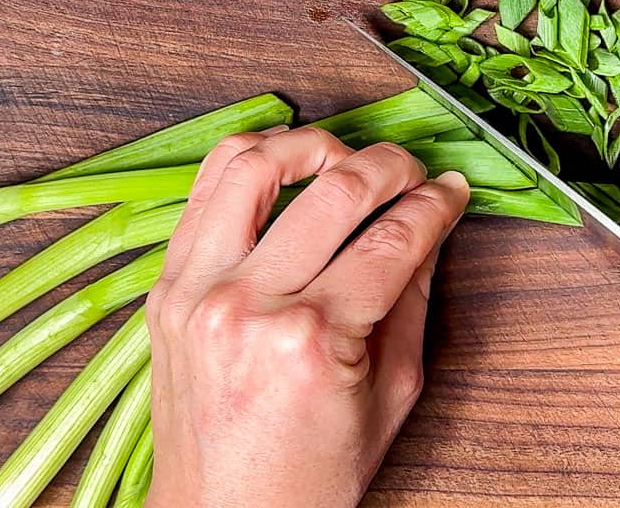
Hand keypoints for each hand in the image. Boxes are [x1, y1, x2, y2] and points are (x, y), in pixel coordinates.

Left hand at [144, 126, 468, 507]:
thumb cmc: (307, 477)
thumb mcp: (391, 396)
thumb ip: (413, 300)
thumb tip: (431, 229)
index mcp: (312, 340)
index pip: (393, 240)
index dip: (436, 206)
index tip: (452, 191)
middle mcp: (248, 304)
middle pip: (336, 191)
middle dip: (391, 166)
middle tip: (413, 171)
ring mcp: (196, 290)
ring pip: (253, 165)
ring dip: (311, 144)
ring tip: (344, 156)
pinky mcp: (167, 288)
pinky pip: (202, 194)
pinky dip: (246, 163)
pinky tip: (283, 164)